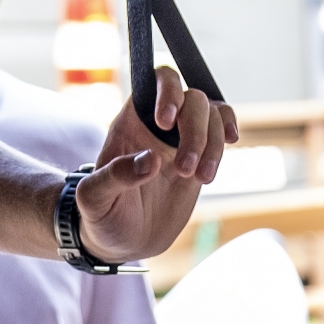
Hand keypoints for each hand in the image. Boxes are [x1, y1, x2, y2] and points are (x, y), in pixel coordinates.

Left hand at [74, 67, 237, 262]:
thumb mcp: (93, 200)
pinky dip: (229, 129)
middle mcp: (158, 123)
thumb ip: (115, 176)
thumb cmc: (101, 215)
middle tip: (185, 170)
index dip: (166, 92)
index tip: (166, 122)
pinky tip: (230, 142)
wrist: (124, 241)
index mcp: (128, 122)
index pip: (153, 82)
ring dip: (212, 143)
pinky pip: (221, 128)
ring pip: (211, 113)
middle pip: (191, 98)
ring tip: (201, 178)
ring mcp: (182, 137)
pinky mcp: (201, 155)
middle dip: (194, 132)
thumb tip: (151, 160)